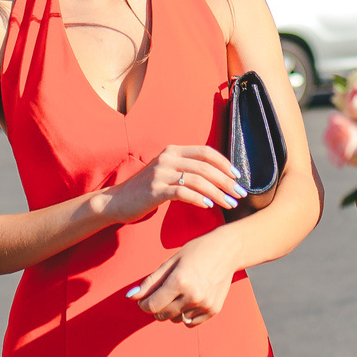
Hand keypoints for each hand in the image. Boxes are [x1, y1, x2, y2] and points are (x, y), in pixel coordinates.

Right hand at [102, 144, 241, 220]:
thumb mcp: (166, 173)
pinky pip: (183, 192)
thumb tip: (216, 177)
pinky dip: (198, 198)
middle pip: (205, 167)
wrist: (116, 201)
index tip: (238, 177)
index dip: (224, 163)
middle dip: (226, 181)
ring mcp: (160, 173)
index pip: (206, 152)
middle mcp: (168, 158)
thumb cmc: (145, 190)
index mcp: (173, 151)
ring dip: (217, 193)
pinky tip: (208, 205)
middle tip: (240, 194)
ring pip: (198, 180)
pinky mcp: (155, 190)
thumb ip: (186, 170)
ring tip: (229, 204)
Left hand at [125, 234, 238, 325]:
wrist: (227, 251)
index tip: (144, 299)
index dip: (144, 304)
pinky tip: (190, 299)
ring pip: (176, 319)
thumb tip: (131, 297)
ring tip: (180, 293)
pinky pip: (190, 322)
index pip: (152, 306)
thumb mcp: (170, 262)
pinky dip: (185, 314)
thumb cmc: (196, 252)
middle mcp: (193, 296)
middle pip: (162, 315)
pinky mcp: (213, 310)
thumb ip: (151, 282)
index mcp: (179, 281)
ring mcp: (205, 305)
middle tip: (162, 293)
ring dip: (172, 310)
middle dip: (157, 307)